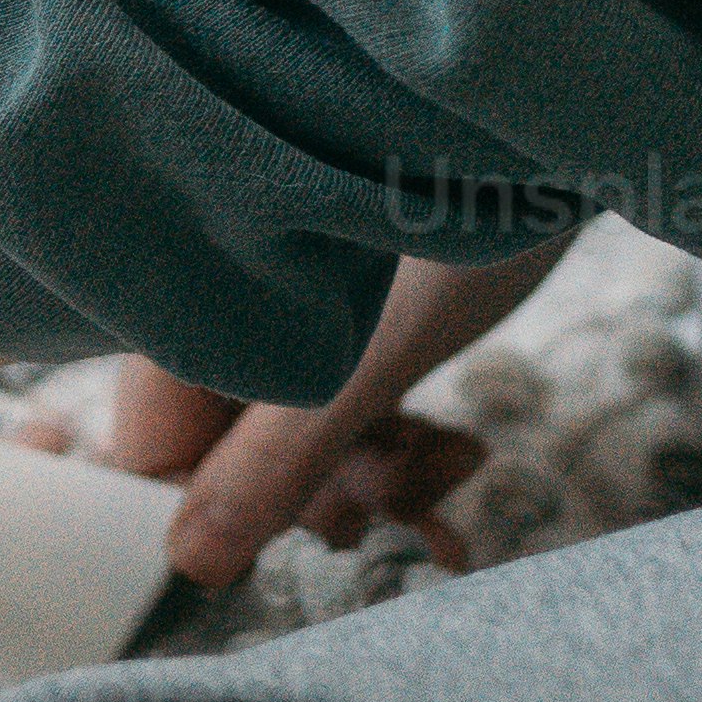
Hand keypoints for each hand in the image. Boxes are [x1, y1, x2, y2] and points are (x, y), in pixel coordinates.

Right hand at [83, 241, 568, 589]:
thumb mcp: (367, 356)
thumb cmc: (455, 214)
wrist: (553, 138)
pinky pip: (353, 434)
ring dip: (379, 486)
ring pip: (303, 462)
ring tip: (450, 462)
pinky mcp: (351, 341)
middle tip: (396, 493)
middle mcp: (227, 324)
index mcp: (192, 313)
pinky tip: (461, 456)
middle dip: (320, 502)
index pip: (148, 460)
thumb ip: (274, 462)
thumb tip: (188, 563)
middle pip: (231, 473)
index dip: (207, 519)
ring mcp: (292, 334)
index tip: (287, 544)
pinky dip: (407, 460)